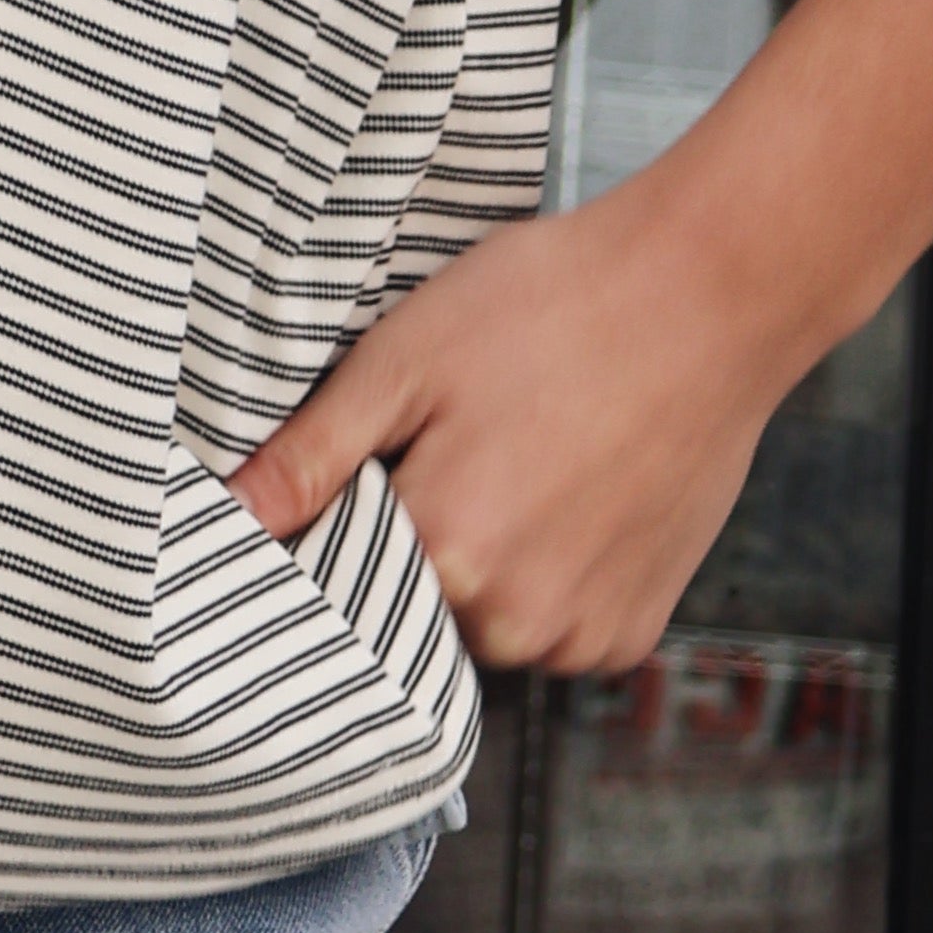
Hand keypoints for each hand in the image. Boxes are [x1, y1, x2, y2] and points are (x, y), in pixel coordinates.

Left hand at [227, 173, 800, 679]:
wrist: (705, 297)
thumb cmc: (552, 304)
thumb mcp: (408, 354)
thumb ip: (312, 452)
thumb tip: (226, 515)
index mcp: (443, 551)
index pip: (338, 580)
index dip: (343, 516)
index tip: (370, 464)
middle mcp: (513, 620)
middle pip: (411, 610)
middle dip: (414, 539)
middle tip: (458, 440)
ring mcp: (581, 635)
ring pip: (484, 623)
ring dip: (483, 564)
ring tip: (519, 454)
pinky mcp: (634, 631)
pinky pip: (555, 629)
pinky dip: (549, 577)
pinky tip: (569, 490)